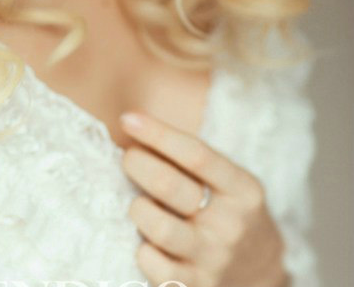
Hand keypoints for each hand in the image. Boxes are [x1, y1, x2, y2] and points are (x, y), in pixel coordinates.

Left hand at [120, 111, 287, 286]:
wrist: (263, 275)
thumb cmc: (230, 213)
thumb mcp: (230, 182)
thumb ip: (192, 160)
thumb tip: (136, 126)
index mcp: (243, 190)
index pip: (195, 154)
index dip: (157, 133)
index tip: (129, 119)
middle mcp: (231, 225)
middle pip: (168, 185)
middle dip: (136, 164)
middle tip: (128, 158)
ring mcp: (214, 260)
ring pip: (159, 228)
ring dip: (137, 208)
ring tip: (137, 203)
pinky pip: (155, 268)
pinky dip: (142, 251)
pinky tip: (145, 242)